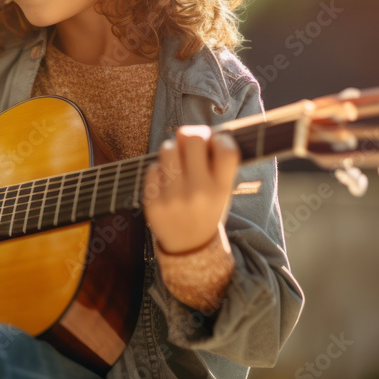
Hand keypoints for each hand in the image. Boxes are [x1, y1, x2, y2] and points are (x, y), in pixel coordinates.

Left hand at [142, 125, 238, 253]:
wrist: (189, 246)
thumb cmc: (207, 211)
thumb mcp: (222, 192)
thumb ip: (215, 164)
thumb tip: (196, 131)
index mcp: (221, 189)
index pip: (226, 149)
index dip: (220, 138)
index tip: (214, 142)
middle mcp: (198, 192)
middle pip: (193, 139)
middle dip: (191, 137)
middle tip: (191, 145)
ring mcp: (173, 197)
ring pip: (168, 148)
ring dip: (172, 150)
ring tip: (177, 163)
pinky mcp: (152, 202)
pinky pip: (152, 168)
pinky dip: (159, 171)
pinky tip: (166, 183)